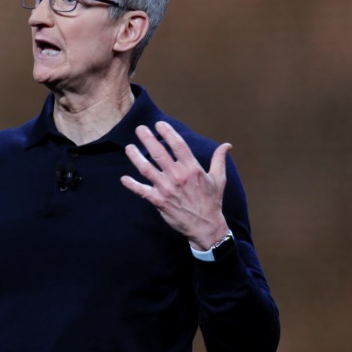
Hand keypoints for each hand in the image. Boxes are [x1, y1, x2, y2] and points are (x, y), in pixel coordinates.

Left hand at [120, 121, 230, 249]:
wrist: (205, 226)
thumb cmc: (211, 202)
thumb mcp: (218, 179)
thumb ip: (219, 160)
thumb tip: (227, 145)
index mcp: (192, 169)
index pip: (177, 144)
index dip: (167, 132)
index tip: (159, 124)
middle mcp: (177, 176)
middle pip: (158, 153)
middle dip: (147, 139)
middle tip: (140, 129)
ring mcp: (166, 188)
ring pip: (146, 168)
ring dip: (135, 157)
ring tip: (129, 147)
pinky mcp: (159, 201)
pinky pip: (142, 191)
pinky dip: (132, 185)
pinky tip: (124, 179)